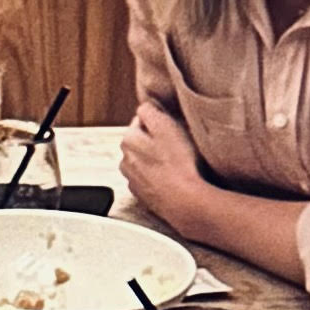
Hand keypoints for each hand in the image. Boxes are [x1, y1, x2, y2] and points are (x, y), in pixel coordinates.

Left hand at [119, 99, 208, 230]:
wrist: (184, 202)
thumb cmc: (178, 164)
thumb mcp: (166, 126)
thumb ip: (150, 112)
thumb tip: (144, 107)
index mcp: (128, 140)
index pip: (141, 120)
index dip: (159, 121)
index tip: (172, 127)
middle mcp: (125, 160)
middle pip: (142, 141)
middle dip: (156, 141)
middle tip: (177, 145)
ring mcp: (133, 179)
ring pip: (145, 160)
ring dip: (157, 160)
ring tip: (176, 164)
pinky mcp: (143, 195)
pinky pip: (150, 178)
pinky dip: (159, 177)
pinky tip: (172, 178)